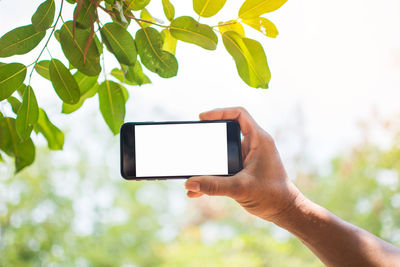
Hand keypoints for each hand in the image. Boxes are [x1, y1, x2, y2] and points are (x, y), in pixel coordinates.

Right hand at [185, 107, 303, 221]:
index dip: (219, 112)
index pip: (239, 114)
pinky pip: (225, 167)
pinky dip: (213, 175)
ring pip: (224, 151)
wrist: (285, 211)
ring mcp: (248, 158)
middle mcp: (254, 145)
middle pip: (228, 131)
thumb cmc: (272, 195)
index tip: (202, 117)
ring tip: (193, 165)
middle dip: (209, 136)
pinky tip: (198, 190)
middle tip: (195, 139)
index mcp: (258, 140)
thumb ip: (214, 186)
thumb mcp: (240, 188)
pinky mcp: (245, 170)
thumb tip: (190, 184)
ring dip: (209, 159)